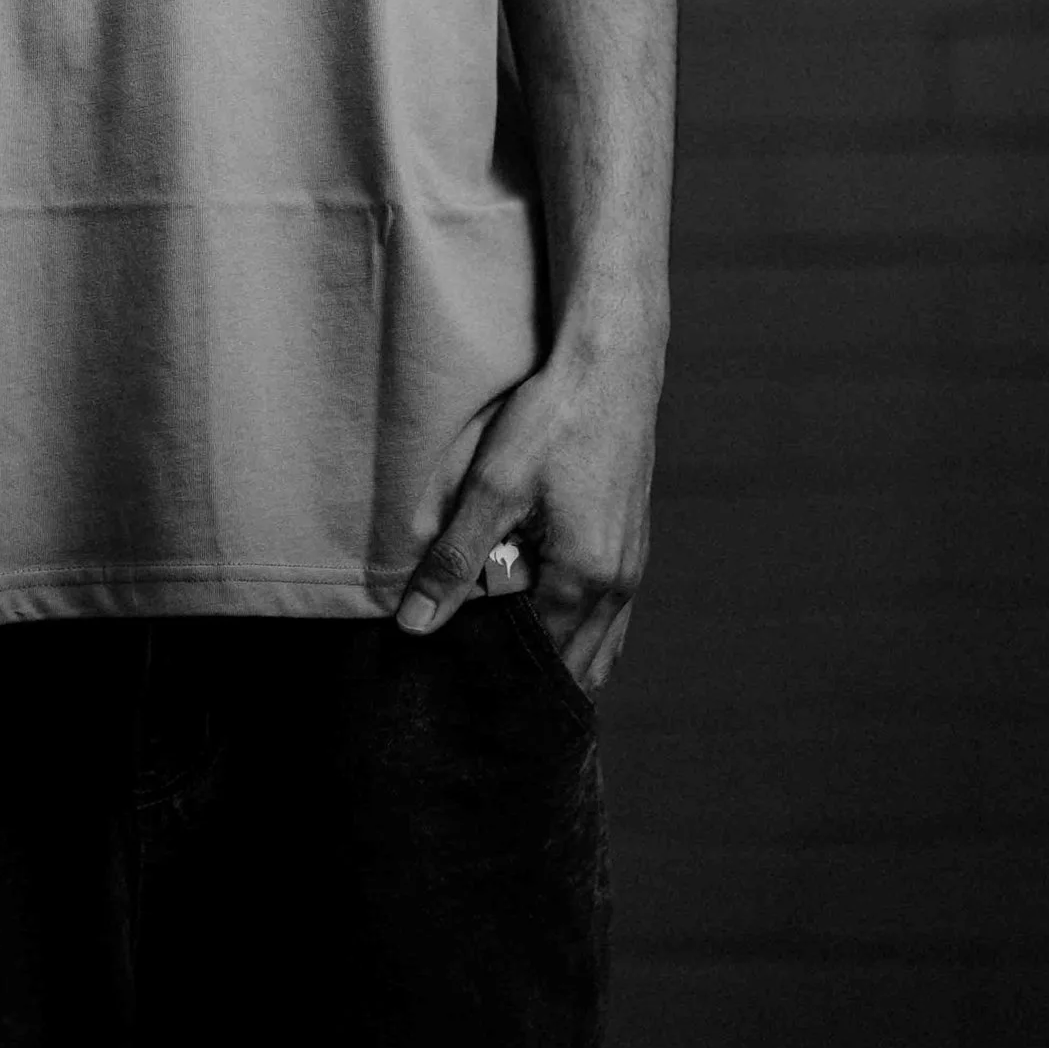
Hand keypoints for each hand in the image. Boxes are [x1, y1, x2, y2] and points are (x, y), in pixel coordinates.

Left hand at [395, 338, 661, 693]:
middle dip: (532, 679)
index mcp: (584, 579)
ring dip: (560, 658)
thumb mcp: (492, 487)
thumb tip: (415, 626)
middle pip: (576, 665)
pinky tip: (547, 620)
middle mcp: (618, 585)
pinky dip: (582, 633)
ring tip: (508, 658)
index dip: (499, 676)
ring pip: (599, 647)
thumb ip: (455, 562)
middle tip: (480, 681)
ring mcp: (632, 567)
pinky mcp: (634, 545)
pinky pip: (611, 617)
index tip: (461, 683)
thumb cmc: (553, 419)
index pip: (539, 661)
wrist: (611, 364)